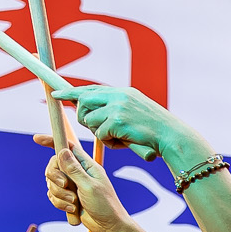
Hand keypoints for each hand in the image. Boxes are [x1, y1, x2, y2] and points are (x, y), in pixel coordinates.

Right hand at [45, 140, 135, 231]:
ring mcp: (72, 185)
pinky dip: (60, 204)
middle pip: (54, 166)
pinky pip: (52, 195)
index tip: (37, 139)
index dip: (52, 141)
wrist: (107, 226)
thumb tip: (62, 151)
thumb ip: (74, 169)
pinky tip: (73, 210)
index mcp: (87, 165)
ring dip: (60, 195)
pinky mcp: (67, 197)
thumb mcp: (89, 186)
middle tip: (66, 186)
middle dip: (55, 178)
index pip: (68, 147)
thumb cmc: (104, 205)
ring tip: (75, 203)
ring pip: (51, 183)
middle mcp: (78, 173)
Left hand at [67, 85, 213, 172]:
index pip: (91, 89)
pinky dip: (109, 142)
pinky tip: (124, 142)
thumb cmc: (157, 130)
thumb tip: (96, 114)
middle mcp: (118, 95)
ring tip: (119, 137)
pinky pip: (100, 134)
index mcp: (123, 92)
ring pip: (90, 120)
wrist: (173, 136)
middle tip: (96, 128)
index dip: (71, 92)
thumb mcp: (137, 111)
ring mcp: (117, 107)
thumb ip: (118, 109)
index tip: (56, 94)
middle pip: (83, 102)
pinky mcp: (117, 121)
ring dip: (100, 133)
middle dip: (83, 117)